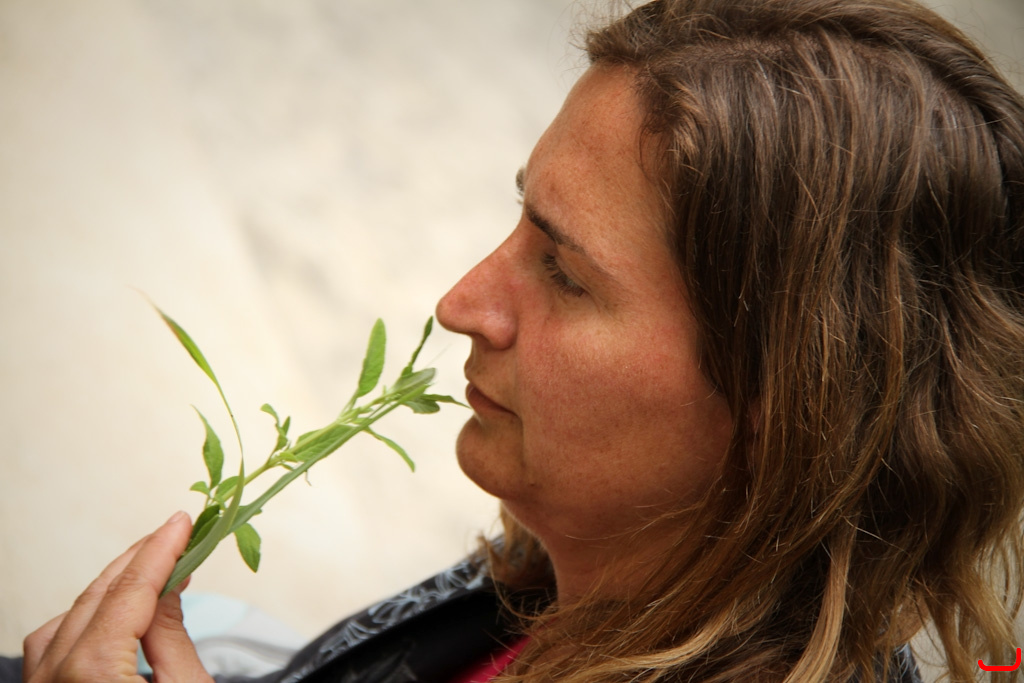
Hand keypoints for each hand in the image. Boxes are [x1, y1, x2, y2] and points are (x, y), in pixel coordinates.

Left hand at [22, 512, 212, 682]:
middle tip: (175, 537)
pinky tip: (113, 613)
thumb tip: (167, 588)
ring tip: (151, 572)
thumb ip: (171, 637)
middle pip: (98, 597)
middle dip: (139, 562)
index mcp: (93, 673)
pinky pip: (51, 645)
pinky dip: (85, 619)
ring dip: (110, 588)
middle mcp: (55, 678)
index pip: (130, 591)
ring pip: (69, 617)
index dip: (160, 551)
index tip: (181, 524)